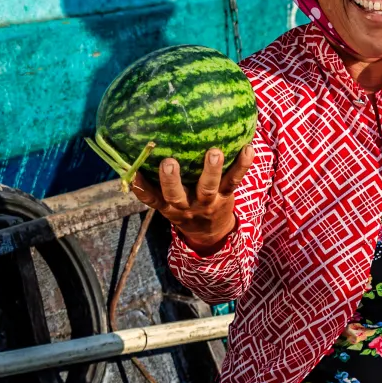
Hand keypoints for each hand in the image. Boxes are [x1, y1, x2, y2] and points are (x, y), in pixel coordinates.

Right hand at [133, 146, 251, 250]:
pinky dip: (242, 165)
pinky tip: (248, 148)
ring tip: (214, 152)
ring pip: (208, 187)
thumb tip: (135, 153)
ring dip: (211, 170)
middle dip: (171, 180)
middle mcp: (186, 206)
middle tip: (169, 163)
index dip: (141, 188)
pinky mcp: (226, 196)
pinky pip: (234, 180)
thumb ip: (154, 184)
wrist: (211, 234)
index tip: (133, 172)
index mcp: (168, 206)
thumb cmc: (184, 208)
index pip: (151, 198)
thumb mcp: (167, 203)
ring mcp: (207, 202)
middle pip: (176, 195)